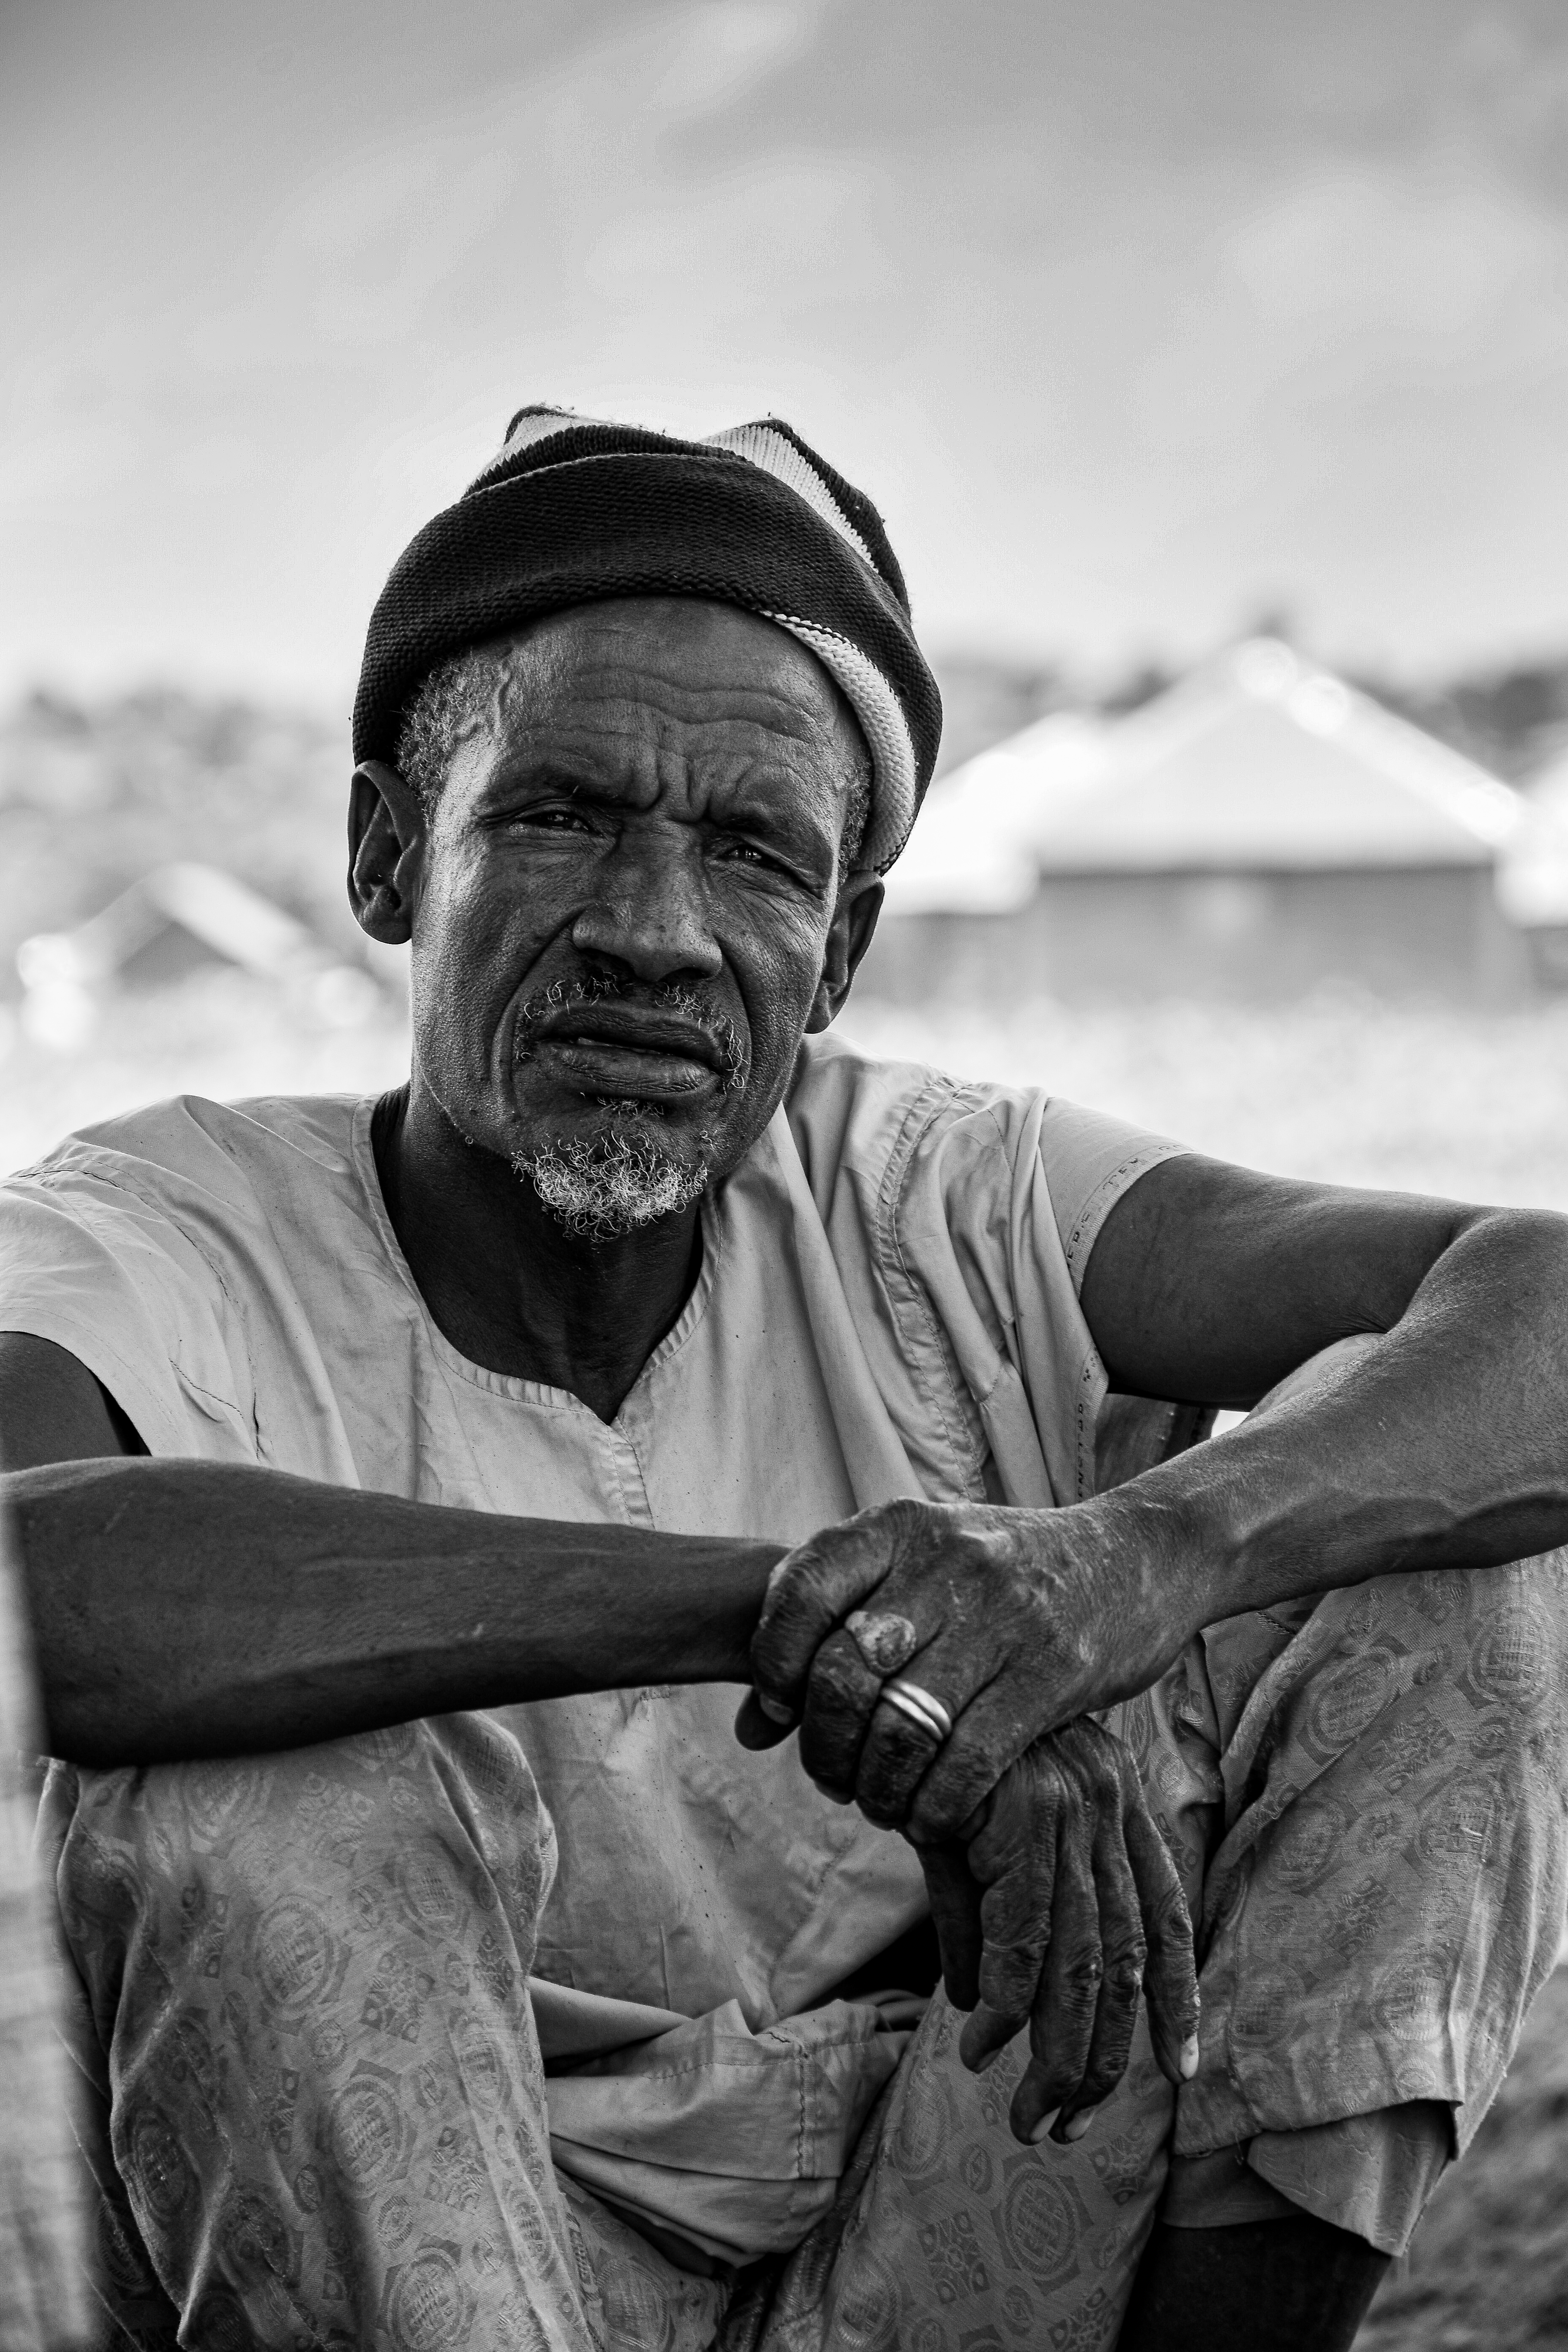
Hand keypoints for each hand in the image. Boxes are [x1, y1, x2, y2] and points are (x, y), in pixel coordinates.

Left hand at [735, 1495, 1185, 1841]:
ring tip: (882, 1802)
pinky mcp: (1051, 1676)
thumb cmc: (1009, 1576)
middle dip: (823, 1746)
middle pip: (843, 1672)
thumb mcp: (925, 1571)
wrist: (1138, 1556)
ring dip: (877, 1788)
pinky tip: (934, 1815)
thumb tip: (750, 1728)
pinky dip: (936, 1807)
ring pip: (899, 1728)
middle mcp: (946, 1563)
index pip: (800, 1592)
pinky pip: (967, 1764)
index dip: (772, 1666)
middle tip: (834, 1778)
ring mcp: (1002, 1619)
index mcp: (902, 1527)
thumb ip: (837, 1630)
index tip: (781, 1712)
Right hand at [913, 1719, 1198, 2144]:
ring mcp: (1067, 1811)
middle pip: (1127, 1959)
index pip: (1165, 1914)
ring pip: (1083, 1965)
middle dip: (1107, 2056)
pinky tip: (979, 2045)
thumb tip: (979, 2007)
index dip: (1177, 1995)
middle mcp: (1105, 1803)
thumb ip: (981, 1918)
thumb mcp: (968, 1834)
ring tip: (1032, 2117)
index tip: (1181, 2068)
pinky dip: (1007, 2009)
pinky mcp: (1021, 1821)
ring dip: (1059, 2056)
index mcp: (1112, 1797)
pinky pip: (1023, 1942)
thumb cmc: (924, 1746)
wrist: (890, 1670)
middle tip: (1073, 2127)